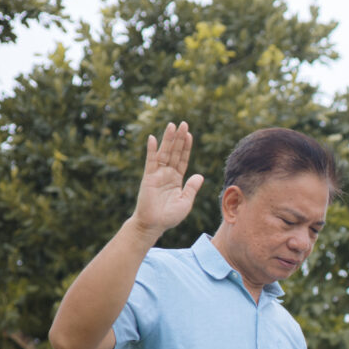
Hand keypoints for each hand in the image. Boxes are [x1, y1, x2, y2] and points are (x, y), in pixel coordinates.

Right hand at [132, 122, 204, 236]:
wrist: (154, 224)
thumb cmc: (169, 216)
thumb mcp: (186, 201)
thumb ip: (192, 188)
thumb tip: (200, 175)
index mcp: (176, 179)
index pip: (183, 160)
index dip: (186, 147)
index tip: (190, 135)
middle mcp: (167, 174)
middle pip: (174, 152)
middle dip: (179, 138)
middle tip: (183, 123)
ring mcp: (157, 174)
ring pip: (164, 153)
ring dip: (168, 139)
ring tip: (172, 125)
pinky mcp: (148, 177)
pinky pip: (150, 161)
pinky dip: (151, 150)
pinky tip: (152, 138)